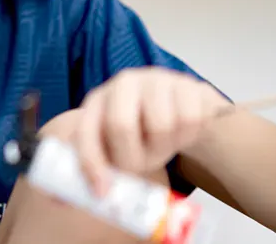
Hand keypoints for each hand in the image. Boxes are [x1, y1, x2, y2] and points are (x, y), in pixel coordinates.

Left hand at [71, 67, 227, 193]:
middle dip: (132, 157)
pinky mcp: (187, 84)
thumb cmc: (144, 132)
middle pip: (120, 125)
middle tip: (144, 166)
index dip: (91, 163)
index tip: (103, 192)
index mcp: (98, 100)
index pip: (85, 131)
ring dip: (166, 147)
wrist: (184, 108)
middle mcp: (123, 84)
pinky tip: (183, 131)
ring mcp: (156, 79)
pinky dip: (188, 136)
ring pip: (161, 125)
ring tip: (165, 143)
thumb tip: (87, 195)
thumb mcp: (118, 146)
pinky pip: (190, 118)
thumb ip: (102, 165)